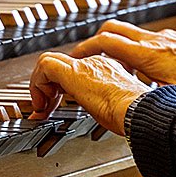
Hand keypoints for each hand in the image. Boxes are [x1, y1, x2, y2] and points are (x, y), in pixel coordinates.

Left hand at [29, 51, 150, 135]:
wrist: (138, 110)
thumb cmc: (134, 114)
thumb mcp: (117, 107)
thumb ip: (106, 104)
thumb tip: (103, 115)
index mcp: (107, 70)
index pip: (76, 70)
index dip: (61, 88)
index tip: (57, 105)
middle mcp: (95, 63)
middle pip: (60, 64)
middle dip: (47, 87)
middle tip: (46, 108)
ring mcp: (85, 65)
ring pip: (49, 61)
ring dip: (40, 86)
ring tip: (43, 108)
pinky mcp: (74, 72)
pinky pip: (45, 66)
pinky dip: (37, 84)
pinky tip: (42, 105)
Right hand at [70, 20, 175, 97]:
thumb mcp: (173, 97)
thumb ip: (147, 97)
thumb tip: (130, 109)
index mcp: (150, 54)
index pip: (107, 41)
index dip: (85, 48)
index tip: (74, 57)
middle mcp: (155, 40)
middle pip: (113, 28)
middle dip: (94, 41)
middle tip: (84, 56)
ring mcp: (165, 38)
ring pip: (129, 31)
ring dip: (114, 44)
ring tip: (108, 64)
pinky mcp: (174, 40)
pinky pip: (144, 38)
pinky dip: (133, 48)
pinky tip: (138, 68)